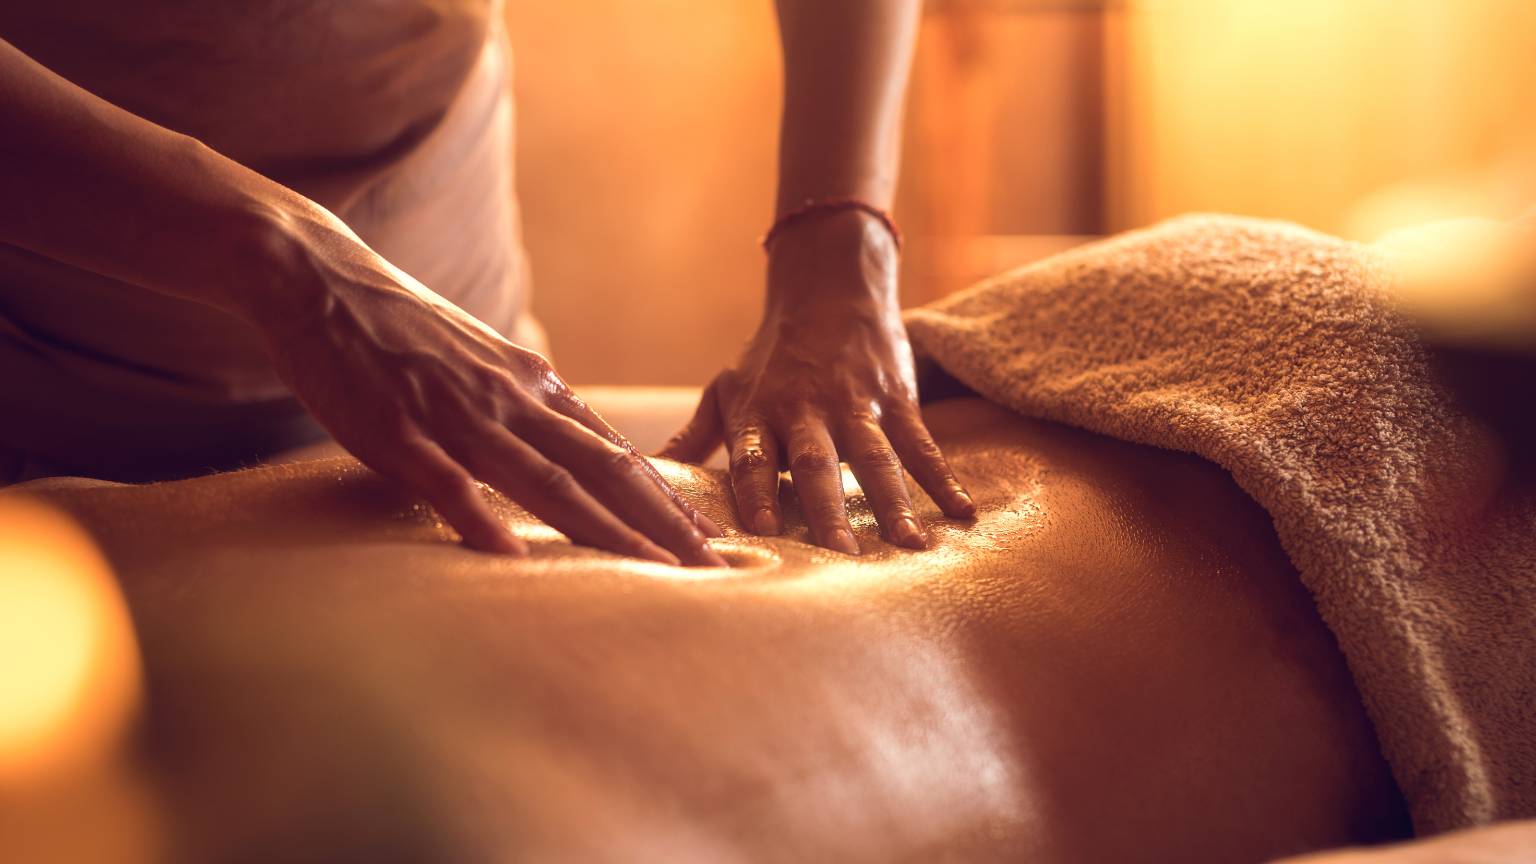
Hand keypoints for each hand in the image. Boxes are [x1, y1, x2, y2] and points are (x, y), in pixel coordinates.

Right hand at [243, 204, 725, 565]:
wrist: (319, 276)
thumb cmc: (401, 332)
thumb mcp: (483, 367)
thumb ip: (525, 413)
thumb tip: (567, 457)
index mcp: (534, 388)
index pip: (616, 454)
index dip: (667, 498)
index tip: (710, 537)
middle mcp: (512, 401)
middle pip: (604, 471)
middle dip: (663, 523)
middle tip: (713, 567)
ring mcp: (458, 415)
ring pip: (546, 482)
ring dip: (605, 530)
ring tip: (653, 570)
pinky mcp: (397, 430)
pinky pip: (446, 482)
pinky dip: (480, 519)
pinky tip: (509, 557)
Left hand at [661, 209, 973, 552]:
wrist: (829, 289)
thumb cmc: (769, 355)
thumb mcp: (724, 389)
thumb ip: (691, 439)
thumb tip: (637, 476)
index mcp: (759, 413)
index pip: (753, 458)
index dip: (755, 492)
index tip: (760, 532)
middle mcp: (805, 410)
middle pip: (816, 464)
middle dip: (827, 509)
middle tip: (840, 556)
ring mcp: (855, 404)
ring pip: (875, 457)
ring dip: (893, 501)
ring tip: (909, 546)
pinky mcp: (895, 397)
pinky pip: (921, 443)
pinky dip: (942, 478)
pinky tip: (961, 513)